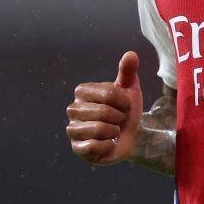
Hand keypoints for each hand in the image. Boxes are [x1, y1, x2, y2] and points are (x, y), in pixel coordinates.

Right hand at [66, 51, 142, 165]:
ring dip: (114, 131)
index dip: (123, 102)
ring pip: (98, 129)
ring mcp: (72, 129)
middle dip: (119, 117)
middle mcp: (73, 109)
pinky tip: (108, 143)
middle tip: (119, 120)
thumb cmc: (126, 108)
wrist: (130, 135)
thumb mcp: (130, 88)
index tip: (126, 106)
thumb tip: (131, 54)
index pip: (107, 94)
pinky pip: (94, 146)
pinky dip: (108, 145)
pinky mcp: (76, 148)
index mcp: (82, 91)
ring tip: (113, 131)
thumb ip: (128, 71)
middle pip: (103, 112)